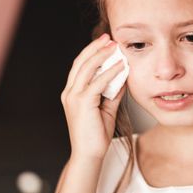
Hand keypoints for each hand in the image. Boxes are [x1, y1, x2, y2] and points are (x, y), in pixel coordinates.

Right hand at [61, 33, 125, 160]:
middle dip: (96, 48)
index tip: (106, 42)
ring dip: (102, 55)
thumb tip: (123, 75)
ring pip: (87, 68)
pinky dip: (110, 72)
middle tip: (110, 38)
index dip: (92, 51)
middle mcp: (70, 92)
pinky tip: (120, 66)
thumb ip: (113, 91)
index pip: (80, 65)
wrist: (89, 154)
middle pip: (81, 62)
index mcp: (72, 92)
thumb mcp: (107, 107)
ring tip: (115, 46)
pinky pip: (97, 83)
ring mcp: (73, 97)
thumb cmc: (96, 134)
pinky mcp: (82, 103)